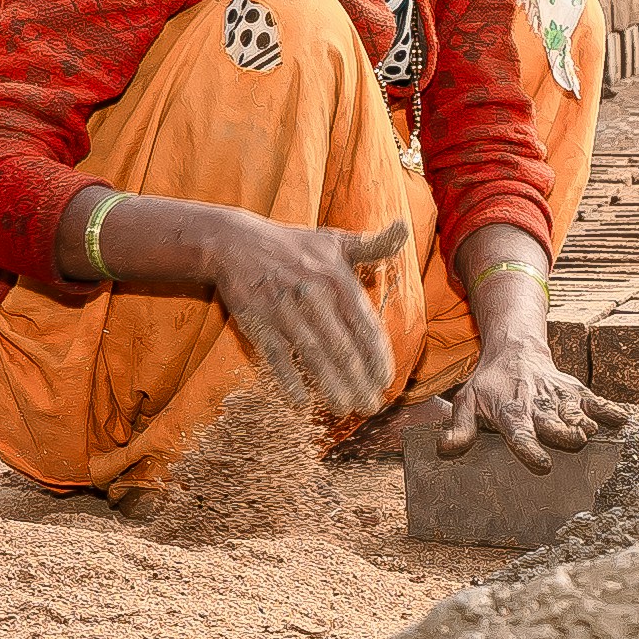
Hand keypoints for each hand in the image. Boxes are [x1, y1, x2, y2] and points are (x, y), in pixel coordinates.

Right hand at [202, 207, 409, 420]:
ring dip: (331, 386)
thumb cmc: (292, 245)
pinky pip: (277, 356)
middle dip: (359, 382)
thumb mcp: (335, 240)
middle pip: (343, 348)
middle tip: (371, 407)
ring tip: (345, 410)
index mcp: (337, 280)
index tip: (386, 382)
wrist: (235, 242)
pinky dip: (289, 379)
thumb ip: (372, 244)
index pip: (365, 327)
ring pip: (314, 356)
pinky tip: (301, 402)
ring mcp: (285, 310)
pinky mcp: (258, 321)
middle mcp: (314, 296)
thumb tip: (404, 228)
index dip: (378, 358)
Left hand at [443, 321, 603, 466]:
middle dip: (564, 433)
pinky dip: (609, 411)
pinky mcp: (577, 392)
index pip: (520, 434)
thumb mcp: (466, 402)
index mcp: (511, 414)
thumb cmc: (489, 384)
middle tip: (574, 441)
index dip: (530, 449)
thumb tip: (445, 450)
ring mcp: (560, 399)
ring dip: (585, 423)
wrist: (515, 350)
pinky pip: (597, 402)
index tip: (542, 464)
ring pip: (577, 413)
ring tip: (592, 430)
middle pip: (554, 424)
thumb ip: (459, 428)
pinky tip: (622, 420)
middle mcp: (538, 406)